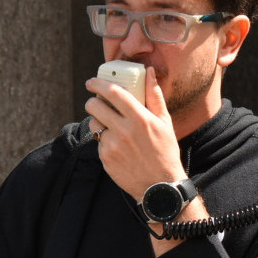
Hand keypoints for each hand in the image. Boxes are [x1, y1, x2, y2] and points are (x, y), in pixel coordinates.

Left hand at [84, 67, 186, 200]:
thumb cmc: (165, 150)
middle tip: (97, 102)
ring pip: (93, 124)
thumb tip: (149, 72)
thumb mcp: (165, 122)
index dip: (98, 84)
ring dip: (97, 121)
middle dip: (93, 101)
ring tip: (109, 125)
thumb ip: (154, 95)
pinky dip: (104, 140)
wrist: (160, 185)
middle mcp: (124, 130)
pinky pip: (98, 141)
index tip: (92, 81)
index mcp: (140, 118)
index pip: (113, 93)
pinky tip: (117, 145)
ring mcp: (112, 145)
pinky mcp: (105, 158)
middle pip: (94, 106)